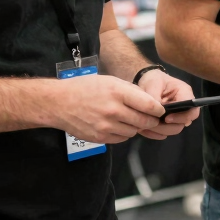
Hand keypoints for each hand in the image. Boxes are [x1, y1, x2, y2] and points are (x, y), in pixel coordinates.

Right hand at [47, 73, 164, 144]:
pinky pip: (122, 138)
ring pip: (134, 131)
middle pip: (145, 121)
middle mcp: (113, 110)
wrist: (58, 103)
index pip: (150, 105)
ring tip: (129, 119)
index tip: (160, 110)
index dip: (159, 109)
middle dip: (151, 120)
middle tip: (151, 117)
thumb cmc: (84, 88)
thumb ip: (130, 91)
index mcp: (118, 92)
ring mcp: (106, 125)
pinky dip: (124, 133)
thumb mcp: (109, 81)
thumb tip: (150, 102)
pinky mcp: (100, 137)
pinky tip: (117, 125)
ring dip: (136, 126)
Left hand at [135, 69, 199, 139]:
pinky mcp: (168, 122)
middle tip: (151, 124)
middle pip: (183, 123)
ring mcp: (177, 115)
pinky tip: (144, 129)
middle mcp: (184, 106)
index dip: (181, 117)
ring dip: (160, 131)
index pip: (192, 110)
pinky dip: (154, 133)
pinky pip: (164, 132)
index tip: (166, 118)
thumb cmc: (152, 80)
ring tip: (144, 126)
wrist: (146, 82)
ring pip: (174, 129)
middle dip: (167, 127)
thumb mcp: (152, 83)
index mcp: (185, 93)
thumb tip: (156, 112)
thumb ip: (154, 97)